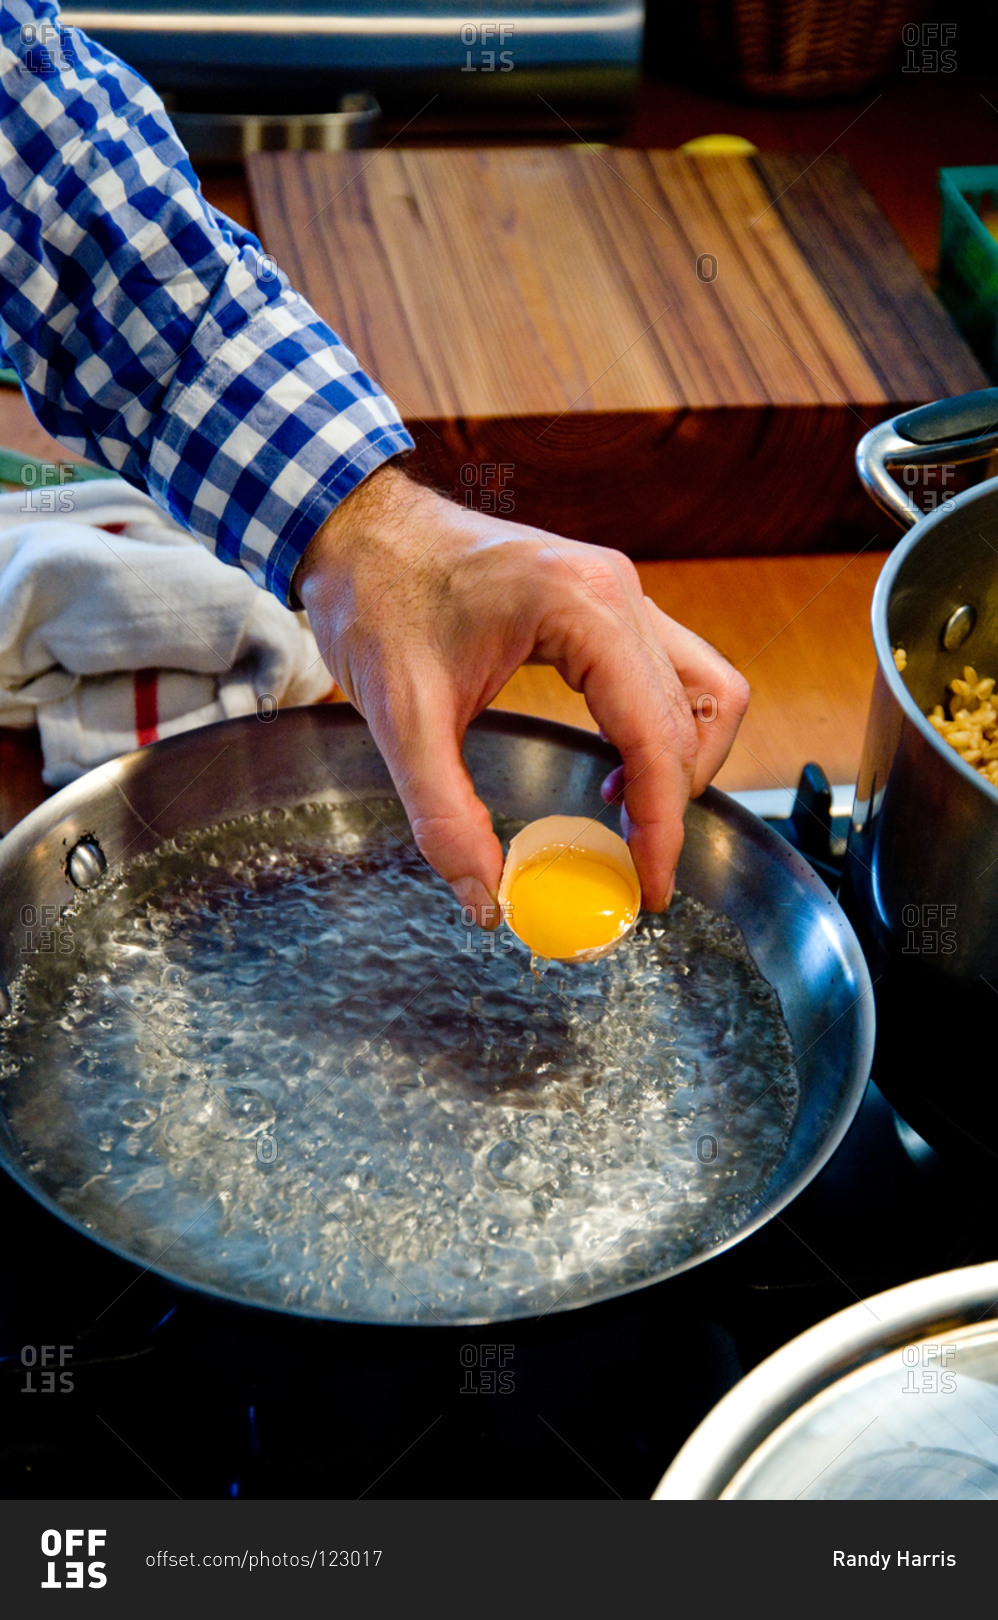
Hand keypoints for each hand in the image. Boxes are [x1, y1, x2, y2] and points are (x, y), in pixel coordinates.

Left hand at [294, 463, 748, 922]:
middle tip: (635, 865)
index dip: (662, 824)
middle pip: (698, 713)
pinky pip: (669, 670)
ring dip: (681, 759)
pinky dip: (660, 728)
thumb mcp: (400, 718)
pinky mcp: (605, 597)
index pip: (658, 735)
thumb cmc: (375, 598)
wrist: (357, 528)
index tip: (648, 886)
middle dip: (674, 799)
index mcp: (581, 606)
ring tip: (628, 817)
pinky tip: (612, 769)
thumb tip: (486, 897)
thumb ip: (444, 814)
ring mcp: (617, 589)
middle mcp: (617, 590)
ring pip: (702, 687)